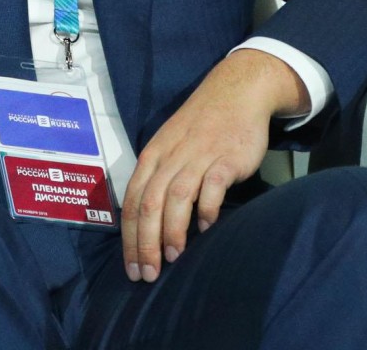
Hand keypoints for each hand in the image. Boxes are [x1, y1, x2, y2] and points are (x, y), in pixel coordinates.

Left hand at [121, 48, 308, 282]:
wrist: (236, 91)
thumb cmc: (201, 126)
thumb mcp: (169, 147)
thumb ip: (159, 180)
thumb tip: (149, 226)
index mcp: (152, 157)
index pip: (132, 202)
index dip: (130, 239)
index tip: (132, 269)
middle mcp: (170, 157)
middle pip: (149, 204)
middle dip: (145, 244)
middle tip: (148, 275)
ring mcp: (199, 156)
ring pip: (176, 197)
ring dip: (172, 230)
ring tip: (172, 258)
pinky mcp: (226, 157)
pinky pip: (212, 186)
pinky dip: (207, 209)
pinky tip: (207, 229)